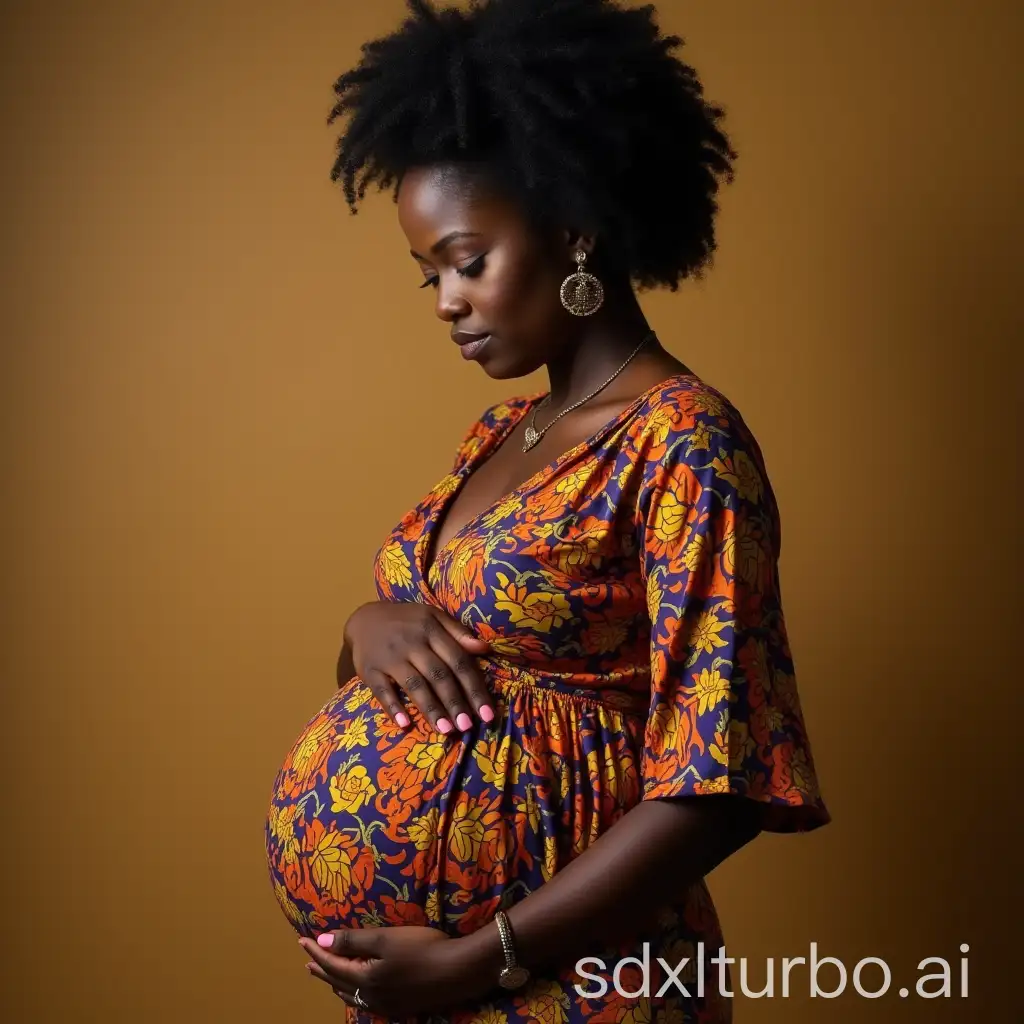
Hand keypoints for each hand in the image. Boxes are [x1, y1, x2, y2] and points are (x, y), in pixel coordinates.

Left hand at [299, 925, 492, 1017]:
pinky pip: (365, 1002)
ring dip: (336, 982)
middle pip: (339, 982)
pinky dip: (353, 992)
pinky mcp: (399, 1007)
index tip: (302, 939)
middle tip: (308, 960)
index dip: (317, 951)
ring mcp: (386, 1005)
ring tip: (326, 976)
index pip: (333, 964)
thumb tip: (321, 942)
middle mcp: (371, 996)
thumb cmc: (422, 948)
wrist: (458, 971)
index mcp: (365, 978)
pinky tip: (357, 991)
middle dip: (322, 969)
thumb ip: (353, 941)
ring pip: (352, 995)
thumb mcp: (385, 939)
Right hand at [344, 601, 493, 733]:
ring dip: (431, 708)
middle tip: (468, 727)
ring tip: (446, 730)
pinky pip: (381, 690)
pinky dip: (392, 706)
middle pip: (438, 675)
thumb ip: (459, 632)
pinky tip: (404, 724)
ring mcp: (390, 657)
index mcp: (431, 630)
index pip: (458, 661)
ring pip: (414, 685)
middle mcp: (412, 643)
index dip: (474, 688)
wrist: (365, 618)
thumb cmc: (407, 622)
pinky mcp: (369, 669)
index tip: (487, 714)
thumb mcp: (433, 617)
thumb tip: (485, 649)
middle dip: (455, 702)